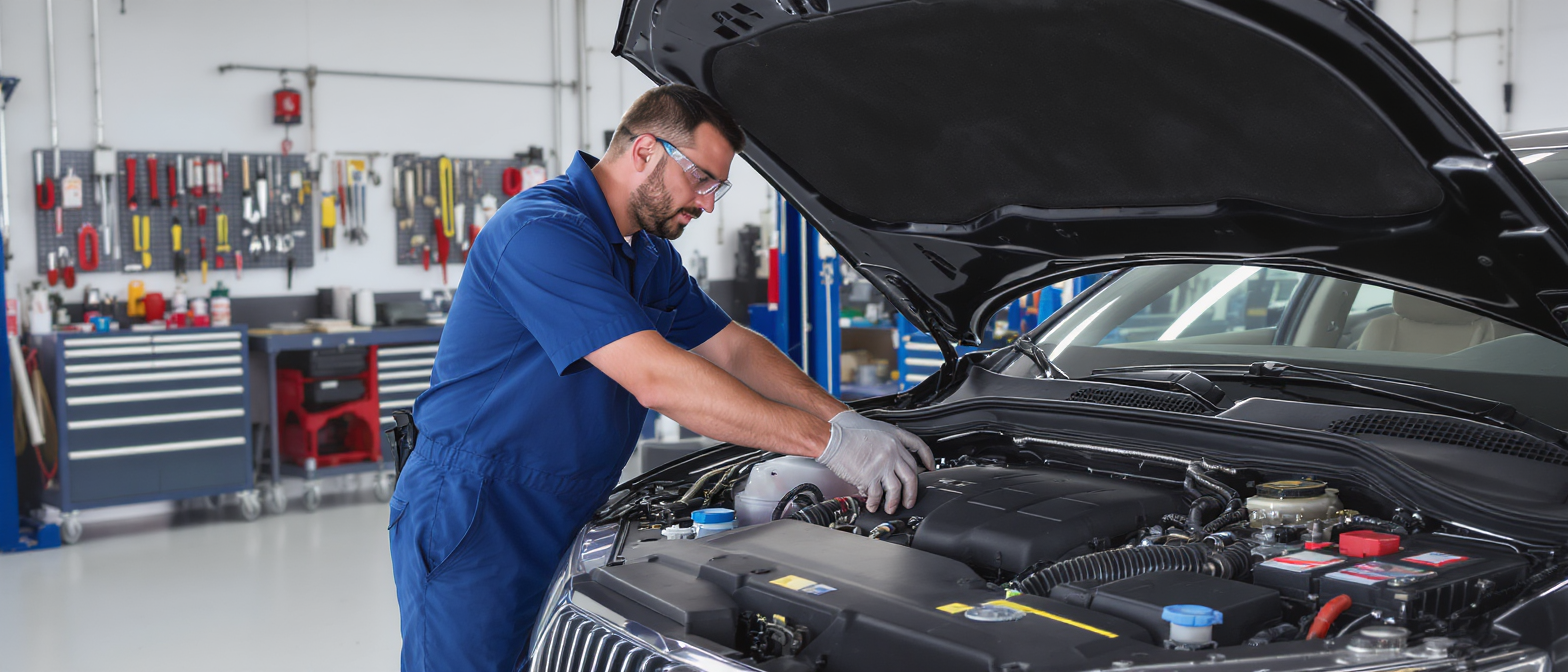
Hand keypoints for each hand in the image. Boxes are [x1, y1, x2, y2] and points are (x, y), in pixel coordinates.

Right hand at [815, 411, 934, 513]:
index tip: (930, 467)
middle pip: (911, 475)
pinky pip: (878, 494)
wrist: (833, 439)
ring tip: (891, 507)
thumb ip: (888, 445)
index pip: (918, 448)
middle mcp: (892, 452)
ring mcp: (882, 465)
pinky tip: (873, 505)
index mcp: (894, 439)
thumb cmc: (849, 433)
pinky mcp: (870, 476)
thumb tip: (894, 462)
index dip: (927, 459)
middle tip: (910, 500)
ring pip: (897, 489)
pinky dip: (876, 502)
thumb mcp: (875, 431)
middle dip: (912, 491)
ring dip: (895, 502)